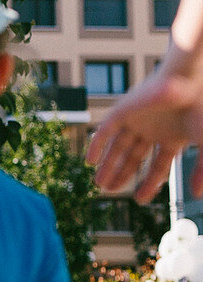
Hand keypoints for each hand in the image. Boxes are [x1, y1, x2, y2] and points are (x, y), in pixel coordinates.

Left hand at [86, 53, 202, 200]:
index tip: (139, 200)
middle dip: (122, 174)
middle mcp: (153, 130)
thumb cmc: (201, 109)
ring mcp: (137, 120)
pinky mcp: (122, 110)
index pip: (157, 166)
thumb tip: (198, 195)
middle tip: (109, 190)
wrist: (189, 81)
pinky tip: (90, 162)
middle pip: (133, 157)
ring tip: (99, 184)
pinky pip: (105, 131)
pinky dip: (97, 146)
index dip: (149, 183)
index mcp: (172, 137)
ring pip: (117, 147)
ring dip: (108, 165)